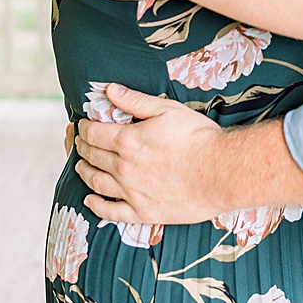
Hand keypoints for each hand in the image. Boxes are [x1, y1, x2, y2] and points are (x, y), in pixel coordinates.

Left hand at [72, 83, 228, 224]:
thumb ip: (134, 101)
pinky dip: (96, 205)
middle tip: (80, 143)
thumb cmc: (198, 138)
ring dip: (84, 172)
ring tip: (81, 166)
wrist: (222, 173)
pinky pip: (111, 212)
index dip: (84, 128)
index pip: (93, 133)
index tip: (83, 125)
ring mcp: (132, 192)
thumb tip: (109, 90)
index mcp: (127, 141)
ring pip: (96, 183)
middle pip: (92, 156)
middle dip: (83, 147)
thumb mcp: (166, 110)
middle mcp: (124, 168)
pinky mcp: (144, 212)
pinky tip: (89, 200)